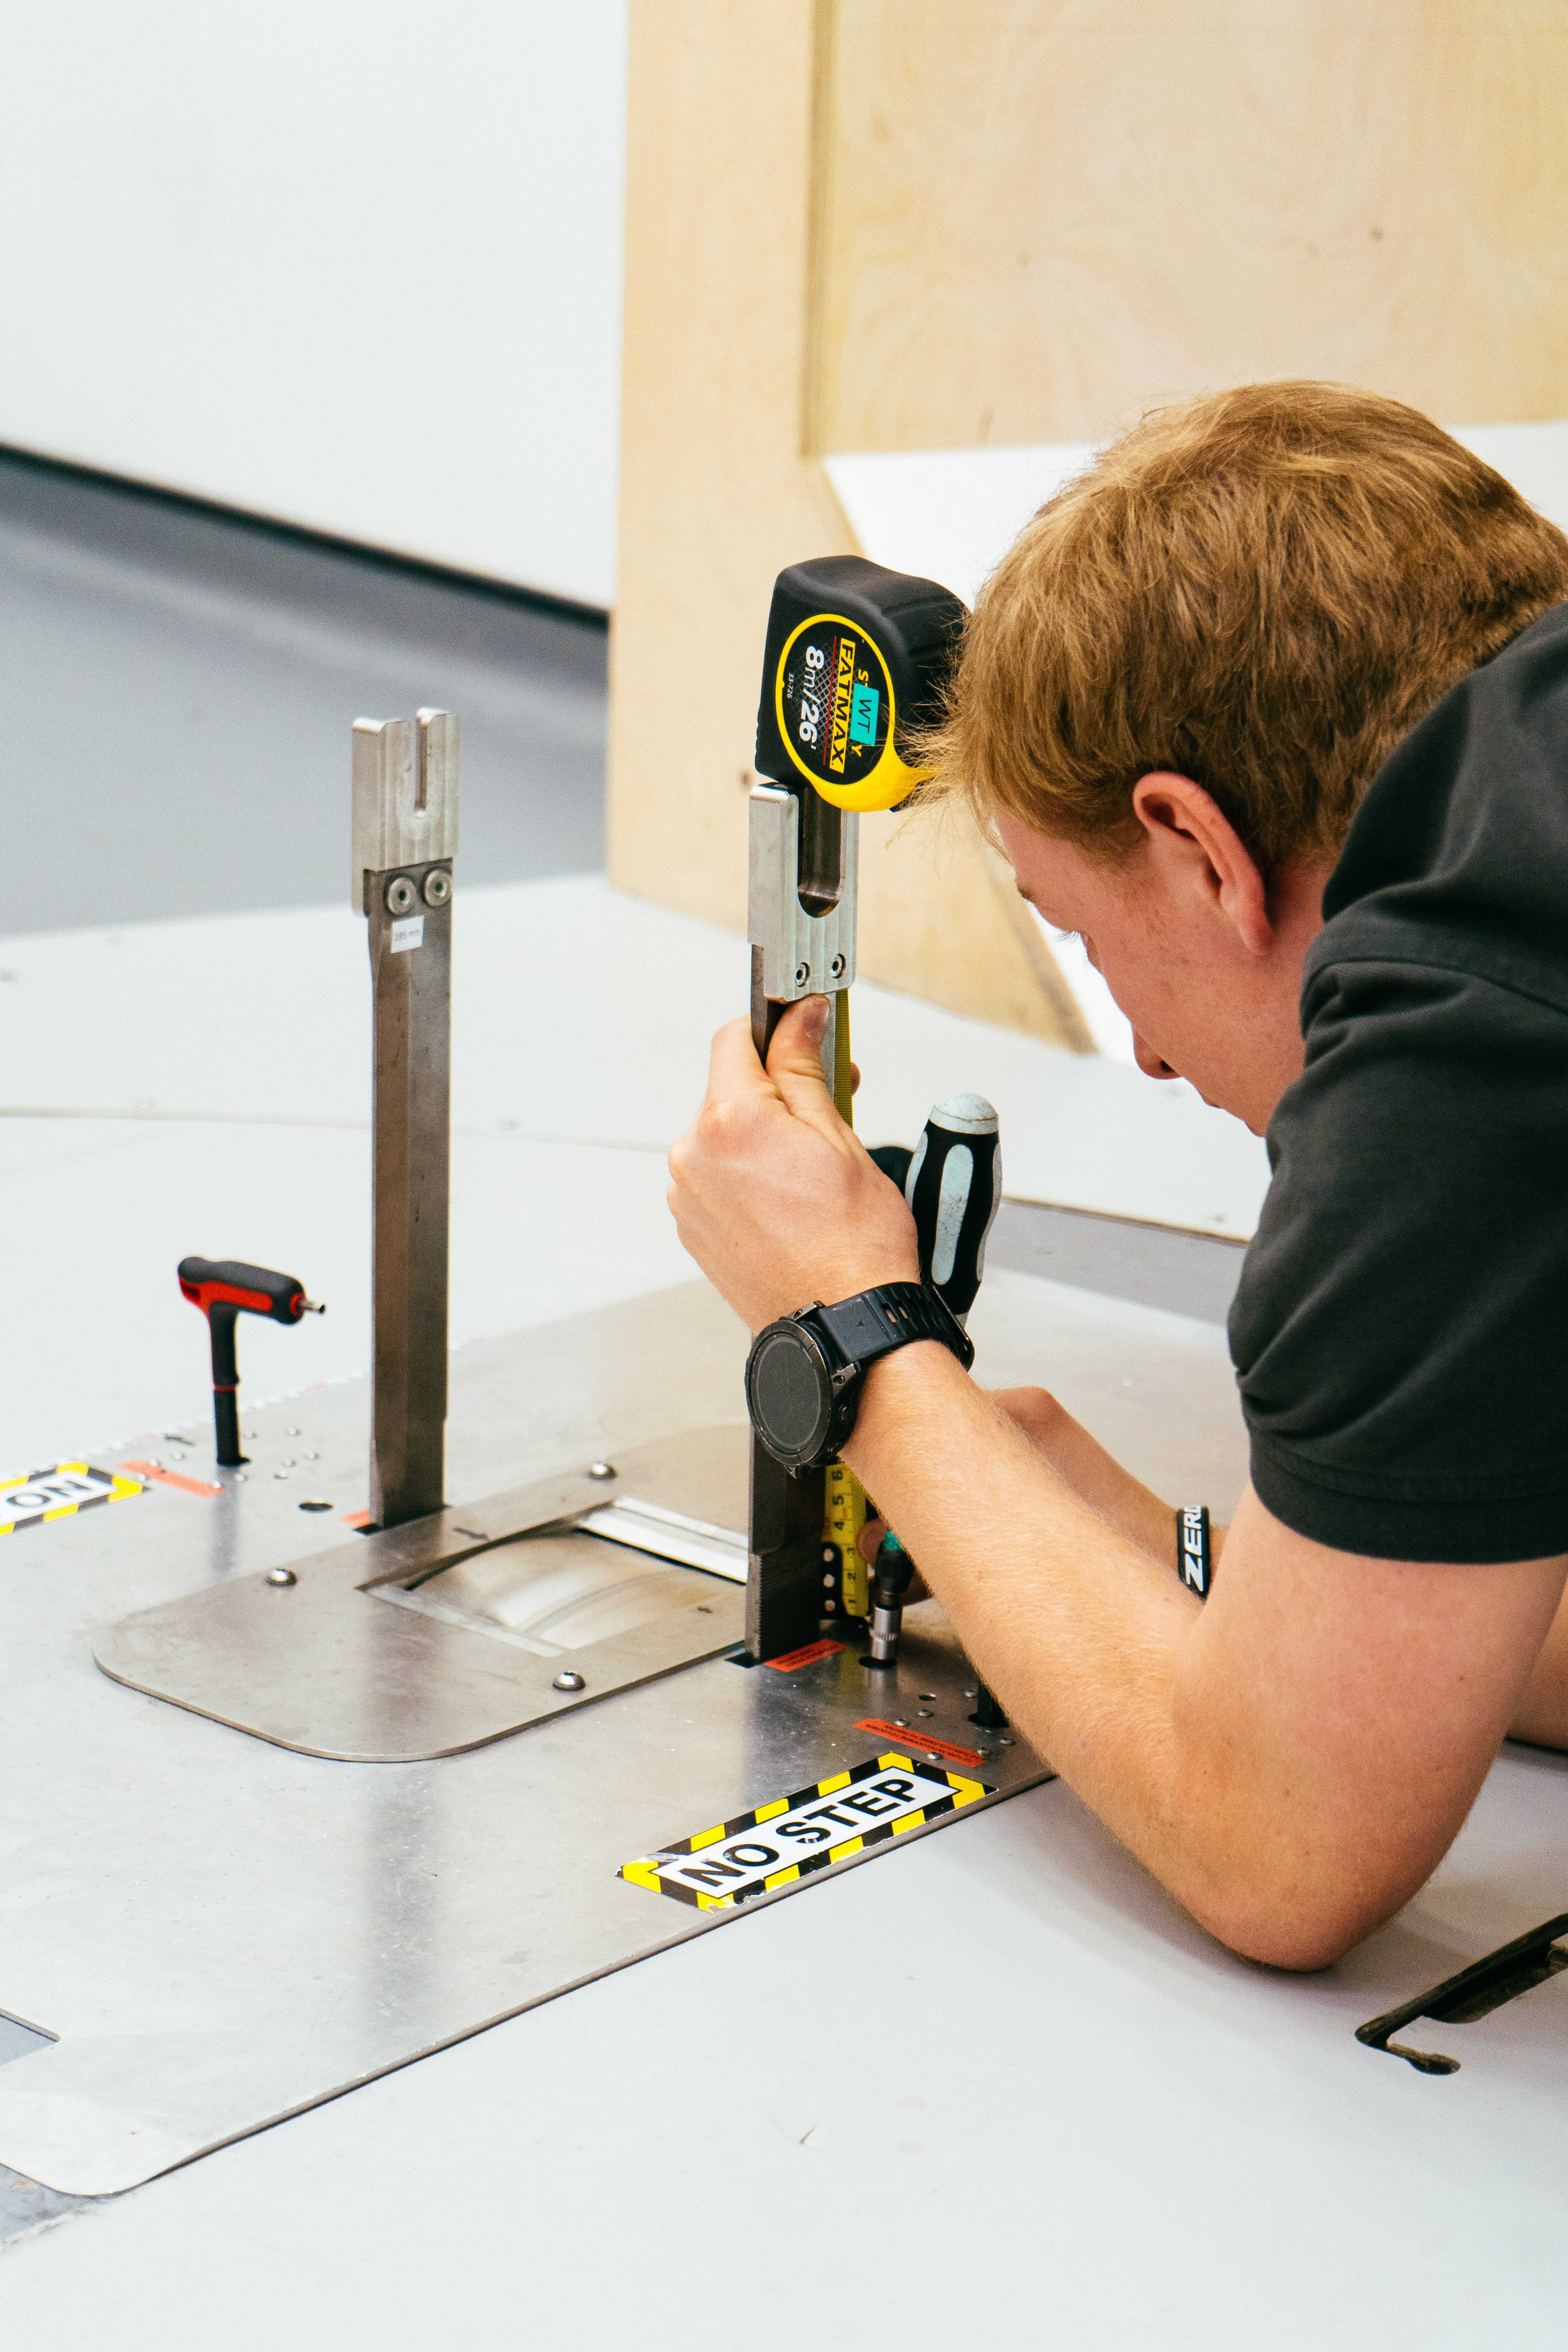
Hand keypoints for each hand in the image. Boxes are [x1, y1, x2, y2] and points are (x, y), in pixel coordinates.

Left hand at [667, 997, 918, 1331]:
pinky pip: (719, 1175)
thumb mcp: (839, 1137)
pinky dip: (751, 1173)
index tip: (806, 1028)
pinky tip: (792, 1199)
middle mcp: (694, 1155)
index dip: (776, 1028)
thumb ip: (806, 1067)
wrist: (842, 1326)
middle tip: (832, 1108)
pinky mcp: (694, 1225)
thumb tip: (800, 1019)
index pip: (735, 1037)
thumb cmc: (853, 1248)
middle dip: (779, 1089)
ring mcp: (689, 1194)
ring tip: (814, 1170)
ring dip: (765, 1134)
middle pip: (730, 1088)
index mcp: (728, 1122)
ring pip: (725, 1133)